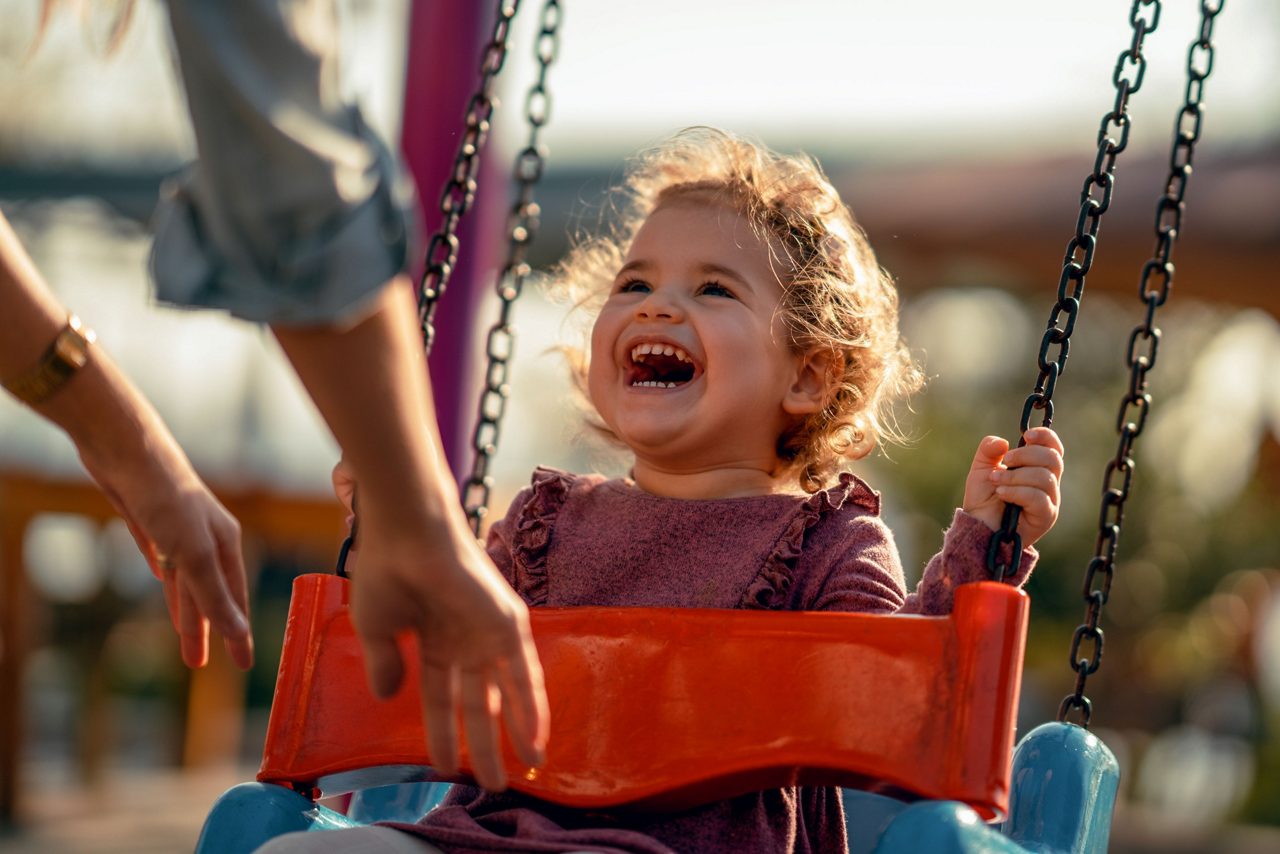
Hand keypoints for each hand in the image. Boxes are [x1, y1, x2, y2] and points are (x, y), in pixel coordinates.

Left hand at [79, 440, 252, 670]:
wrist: (127, 450)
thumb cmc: (166, 498)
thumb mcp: (192, 553)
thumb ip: (213, 594)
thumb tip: (236, 632)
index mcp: (224, 543)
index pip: (233, 598)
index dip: (236, 632)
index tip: (242, 664)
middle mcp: (205, 537)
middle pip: (209, 593)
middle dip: (206, 628)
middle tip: (198, 664)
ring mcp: (177, 529)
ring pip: (185, 578)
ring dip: (185, 609)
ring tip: (182, 640)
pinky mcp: (148, 519)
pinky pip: (162, 556)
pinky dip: (167, 575)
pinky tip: (163, 580)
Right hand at [332, 460, 548, 791]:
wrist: (406, 532)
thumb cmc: (386, 570)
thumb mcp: (377, 629)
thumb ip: (386, 664)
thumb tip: (388, 698)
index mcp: (434, 640)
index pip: (441, 698)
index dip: (442, 733)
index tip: (441, 767)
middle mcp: (465, 639)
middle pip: (478, 703)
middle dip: (483, 745)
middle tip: (490, 783)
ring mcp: (488, 631)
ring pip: (506, 694)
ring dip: (515, 734)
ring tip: (522, 773)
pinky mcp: (508, 622)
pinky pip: (524, 674)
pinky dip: (531, 708)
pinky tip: (535, 741)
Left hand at [962, 426, 1063, 547]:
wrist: (978, 526)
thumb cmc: (984, 499)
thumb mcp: (982, 469)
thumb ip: (989, 450)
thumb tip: (1004, 442)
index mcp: (1039, 469)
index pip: (1054, 448)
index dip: (1045, 437)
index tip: (1026, 434)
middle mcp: (1049, 484)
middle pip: (1053, 459)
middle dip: (1025, 455)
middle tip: (1005, 462)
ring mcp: (1050, 501)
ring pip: (1045, 478)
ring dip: (1016, 476)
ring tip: (997, 481)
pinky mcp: (1046, 516)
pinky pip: (1038, 498)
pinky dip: (1017, 492)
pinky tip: (1002, 494)